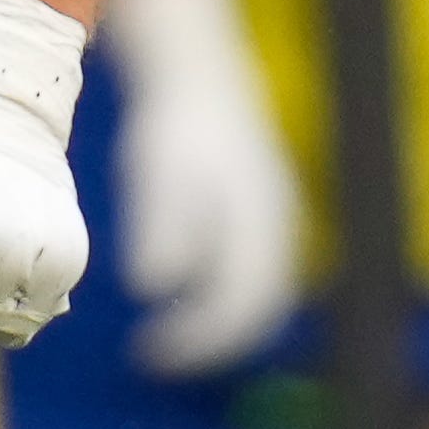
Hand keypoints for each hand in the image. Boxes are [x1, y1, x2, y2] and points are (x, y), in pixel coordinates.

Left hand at [96, 0, 302, 376]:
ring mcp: (278, 220)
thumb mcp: (157, 172)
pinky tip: (182, 294)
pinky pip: (255, 273)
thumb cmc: (174, 121)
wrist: (199, 71)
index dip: (195, 341)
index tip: (150, 354)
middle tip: (155, 357)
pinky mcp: (266, 213)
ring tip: (166, 336)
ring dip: (217, 322)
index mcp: (257, 224)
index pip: (237, 307)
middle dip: (208, 341)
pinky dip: (223, 297)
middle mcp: (278, 229)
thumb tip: (152, 285)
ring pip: (261, 293)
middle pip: (257, 310)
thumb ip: (160, 227)